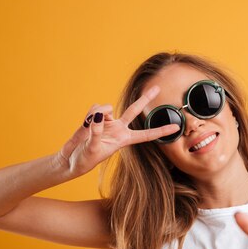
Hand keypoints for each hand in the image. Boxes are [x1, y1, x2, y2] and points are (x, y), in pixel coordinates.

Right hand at [56, 85, 179, 175]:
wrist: (71, 160)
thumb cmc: (85, 160)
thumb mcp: (92, 148)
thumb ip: (96, 131)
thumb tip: (99, 116)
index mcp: (124, 140)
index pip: (146, 135)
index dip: (161, 130)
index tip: (176, 127)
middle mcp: (118, 129)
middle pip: (134, 110)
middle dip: (145, 99)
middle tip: (157, 88)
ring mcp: (107, 122)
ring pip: (106, 108)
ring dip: (98, 115)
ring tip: (89, 128)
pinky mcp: (95, 118)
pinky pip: (95, 109)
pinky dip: (89, 115)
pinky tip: (85, 124)